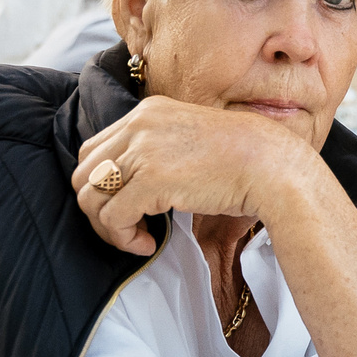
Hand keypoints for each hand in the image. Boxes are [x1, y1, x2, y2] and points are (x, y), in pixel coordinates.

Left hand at [74, 97, 323, 256]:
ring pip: (91, 196)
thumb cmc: (243, 160)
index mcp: (147, 112)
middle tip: (125, 227)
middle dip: (97, 207)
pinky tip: (148, 244)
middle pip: (84, 172)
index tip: (126, 206)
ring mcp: (142, 151)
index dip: (103, 184)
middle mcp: (138, 126)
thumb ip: (159, 151)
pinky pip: (113, 217)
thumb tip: (134, 186)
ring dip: (108, 226)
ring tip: (137, 238)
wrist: (272, 165)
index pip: (96, 149)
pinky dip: (123, 237)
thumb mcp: (190, 141)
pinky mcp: (150, 180)